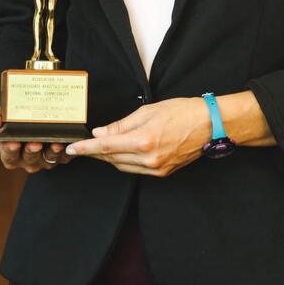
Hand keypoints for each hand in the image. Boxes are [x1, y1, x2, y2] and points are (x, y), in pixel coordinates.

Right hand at [0, 107, 71, 172]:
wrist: (34, 110)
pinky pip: (64, 157)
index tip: (13, 142)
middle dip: (31, 152)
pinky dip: (65, 151)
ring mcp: (45, 159)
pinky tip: (65, 143)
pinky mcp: (61, 156)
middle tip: (34, 143)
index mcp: (10, 154)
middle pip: (29, 159)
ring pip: (47, 160)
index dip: (10, 150)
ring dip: (51, 152)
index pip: (8, 156)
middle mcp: (28, 160)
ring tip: (54, 143)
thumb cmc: (13, 117)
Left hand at [65, 97, 211, 176]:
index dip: (86, 149)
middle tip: (83, 146)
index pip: (106, 147)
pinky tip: (121, 153)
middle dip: (96, 153)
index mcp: (143, 140)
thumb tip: (101, 133)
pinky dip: (124, 162)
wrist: (210, 125)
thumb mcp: (148, 111)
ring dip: (109, 158)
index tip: (72, 148)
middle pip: (112, 159)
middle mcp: (148, 159)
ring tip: (100, 148)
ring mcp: (156, 168)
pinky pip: (135, 170)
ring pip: (122, 166)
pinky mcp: (163, 173)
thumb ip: (122, 124)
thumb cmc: (183, 112)